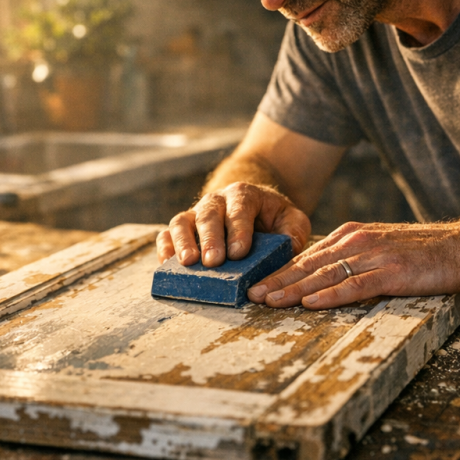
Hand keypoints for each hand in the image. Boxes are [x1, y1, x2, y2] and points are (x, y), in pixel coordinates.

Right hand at [156, 182, 310, 266]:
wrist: (252, 206)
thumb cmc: (272, 217)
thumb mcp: (291, 219)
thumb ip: (294, 232)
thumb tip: (288, 250)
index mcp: (244, 195)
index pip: (240, 209)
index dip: (238, 230)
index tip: (238, 253)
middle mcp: (216, 201)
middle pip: (208, 215)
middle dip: (210, 239)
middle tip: (213, 262)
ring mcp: (196, 214)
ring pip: (182, 221)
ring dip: (183, 242)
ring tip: (187, 263)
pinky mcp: (183, 228)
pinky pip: (167, 234)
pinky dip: (165, 248)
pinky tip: (167, 264)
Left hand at [248, 221, 459, 308]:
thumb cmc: (424, 252)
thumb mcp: (381, 248)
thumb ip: (353, 259)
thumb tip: (324, 277)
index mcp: (352, 235)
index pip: (308, 256)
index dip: (281, 271)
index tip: (258, 284)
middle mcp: (358, 241)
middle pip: (309, 265)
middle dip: (277, 280)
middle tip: (250, 295)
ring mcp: (374, 256)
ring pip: (325, 275)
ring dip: (294, 289)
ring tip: (269, 301)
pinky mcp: (392, 272)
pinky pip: (355, 286)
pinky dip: (330, 295)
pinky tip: (311, 303)